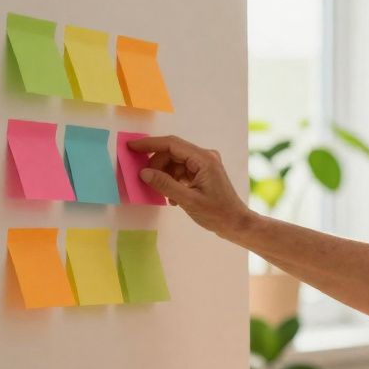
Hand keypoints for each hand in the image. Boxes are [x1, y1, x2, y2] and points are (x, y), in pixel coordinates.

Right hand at [126, 135, 249, 236]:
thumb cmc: (217, 214)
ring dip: (165, 176)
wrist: (237, 224)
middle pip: (172, 152)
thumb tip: (144, 173)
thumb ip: (165, 185)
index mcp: (204, 159)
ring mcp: (205, 165)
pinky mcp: (203, 173)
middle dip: (157, 165)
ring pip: (175, 162)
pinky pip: (181, 171)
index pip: (171, 144)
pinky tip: (173, 198)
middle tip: (147, 181)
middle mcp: (205, 157)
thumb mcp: (188, 200)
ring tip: (165, 196)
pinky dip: (173, 181)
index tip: (132, 148)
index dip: (150, 144)